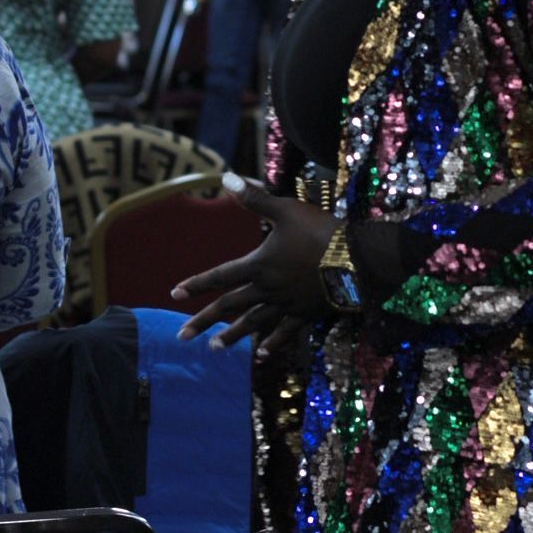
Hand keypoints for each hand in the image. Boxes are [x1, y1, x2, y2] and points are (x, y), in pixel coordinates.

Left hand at [171, 173, 337, 355]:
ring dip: (232, 336)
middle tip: (181, 337)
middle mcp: (268, 289)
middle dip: (204, 321)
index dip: (197, 283)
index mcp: (259, 265)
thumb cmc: (321, 231)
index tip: (174, 293)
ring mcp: (287, 304)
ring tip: (213, 348)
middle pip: (230, 306)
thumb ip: (255, 198)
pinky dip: (273, 343)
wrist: (357, 260)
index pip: (221, 275)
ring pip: (253, 323)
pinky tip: (262, 354)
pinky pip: (285, 332)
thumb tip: (225, 177)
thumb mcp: (286, 209)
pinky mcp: (306, 313)